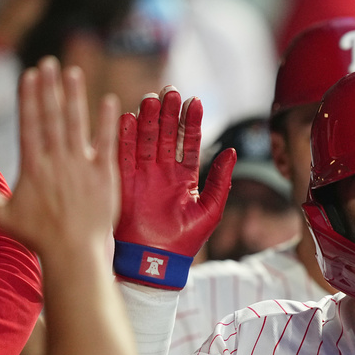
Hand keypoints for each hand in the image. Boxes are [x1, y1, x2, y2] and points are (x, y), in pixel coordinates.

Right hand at [0, 57, 119, 260]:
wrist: (75, 252)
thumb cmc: (39, 236)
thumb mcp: (1, 216)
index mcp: (34, 167)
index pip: (30, 124)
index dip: (30, 98)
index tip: (30, 75)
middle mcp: (58, 161)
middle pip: (53, 117)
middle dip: (50, 88)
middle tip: (50, 62)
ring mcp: (82, 165)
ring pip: (78, 124)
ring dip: (75, 96)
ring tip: (74, 72)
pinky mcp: (105, 174)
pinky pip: (108, 142)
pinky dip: (108, 121)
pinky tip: (110, 100)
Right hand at [114, 87, 233, 288]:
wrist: (156, 263)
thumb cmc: (185, 241)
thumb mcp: (210, 210)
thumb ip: (220, 181)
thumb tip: (232, 152)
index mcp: (184, 176)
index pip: (189, 142)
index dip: (192, 122)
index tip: (196, 101)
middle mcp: (162, 171)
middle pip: (166, 135)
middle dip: (169, 113)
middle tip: (172, 91)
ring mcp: (142, 175)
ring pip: (145, 140)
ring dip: (148, 119)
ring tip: (152, 98)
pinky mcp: (123, 182)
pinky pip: (123, 155)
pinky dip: (124, 137)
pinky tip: (128, 118)